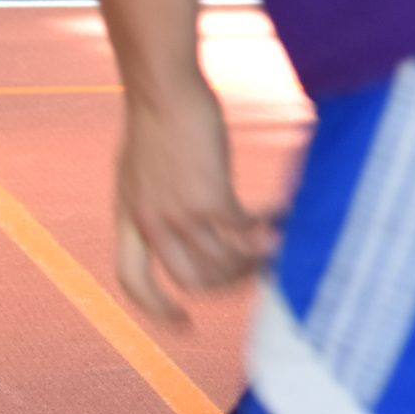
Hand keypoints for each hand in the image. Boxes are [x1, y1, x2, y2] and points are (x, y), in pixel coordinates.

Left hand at [113, 79, 274, 326]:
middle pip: (190, 280)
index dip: (158, 308)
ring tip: (276, 243)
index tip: (184, 324)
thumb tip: (174, 200)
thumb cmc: (155, 114)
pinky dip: (269, 226)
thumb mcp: (140, 163)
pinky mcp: (211, 198)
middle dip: (226, 284)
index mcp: (130, 217)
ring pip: (223, 262)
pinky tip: (284, 211)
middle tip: (253, 272)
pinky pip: (247, 230)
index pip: (134, 279)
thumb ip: (152, 192)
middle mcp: (152, 224)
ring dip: (254, 259)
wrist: (162, 89)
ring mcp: (180, 215)